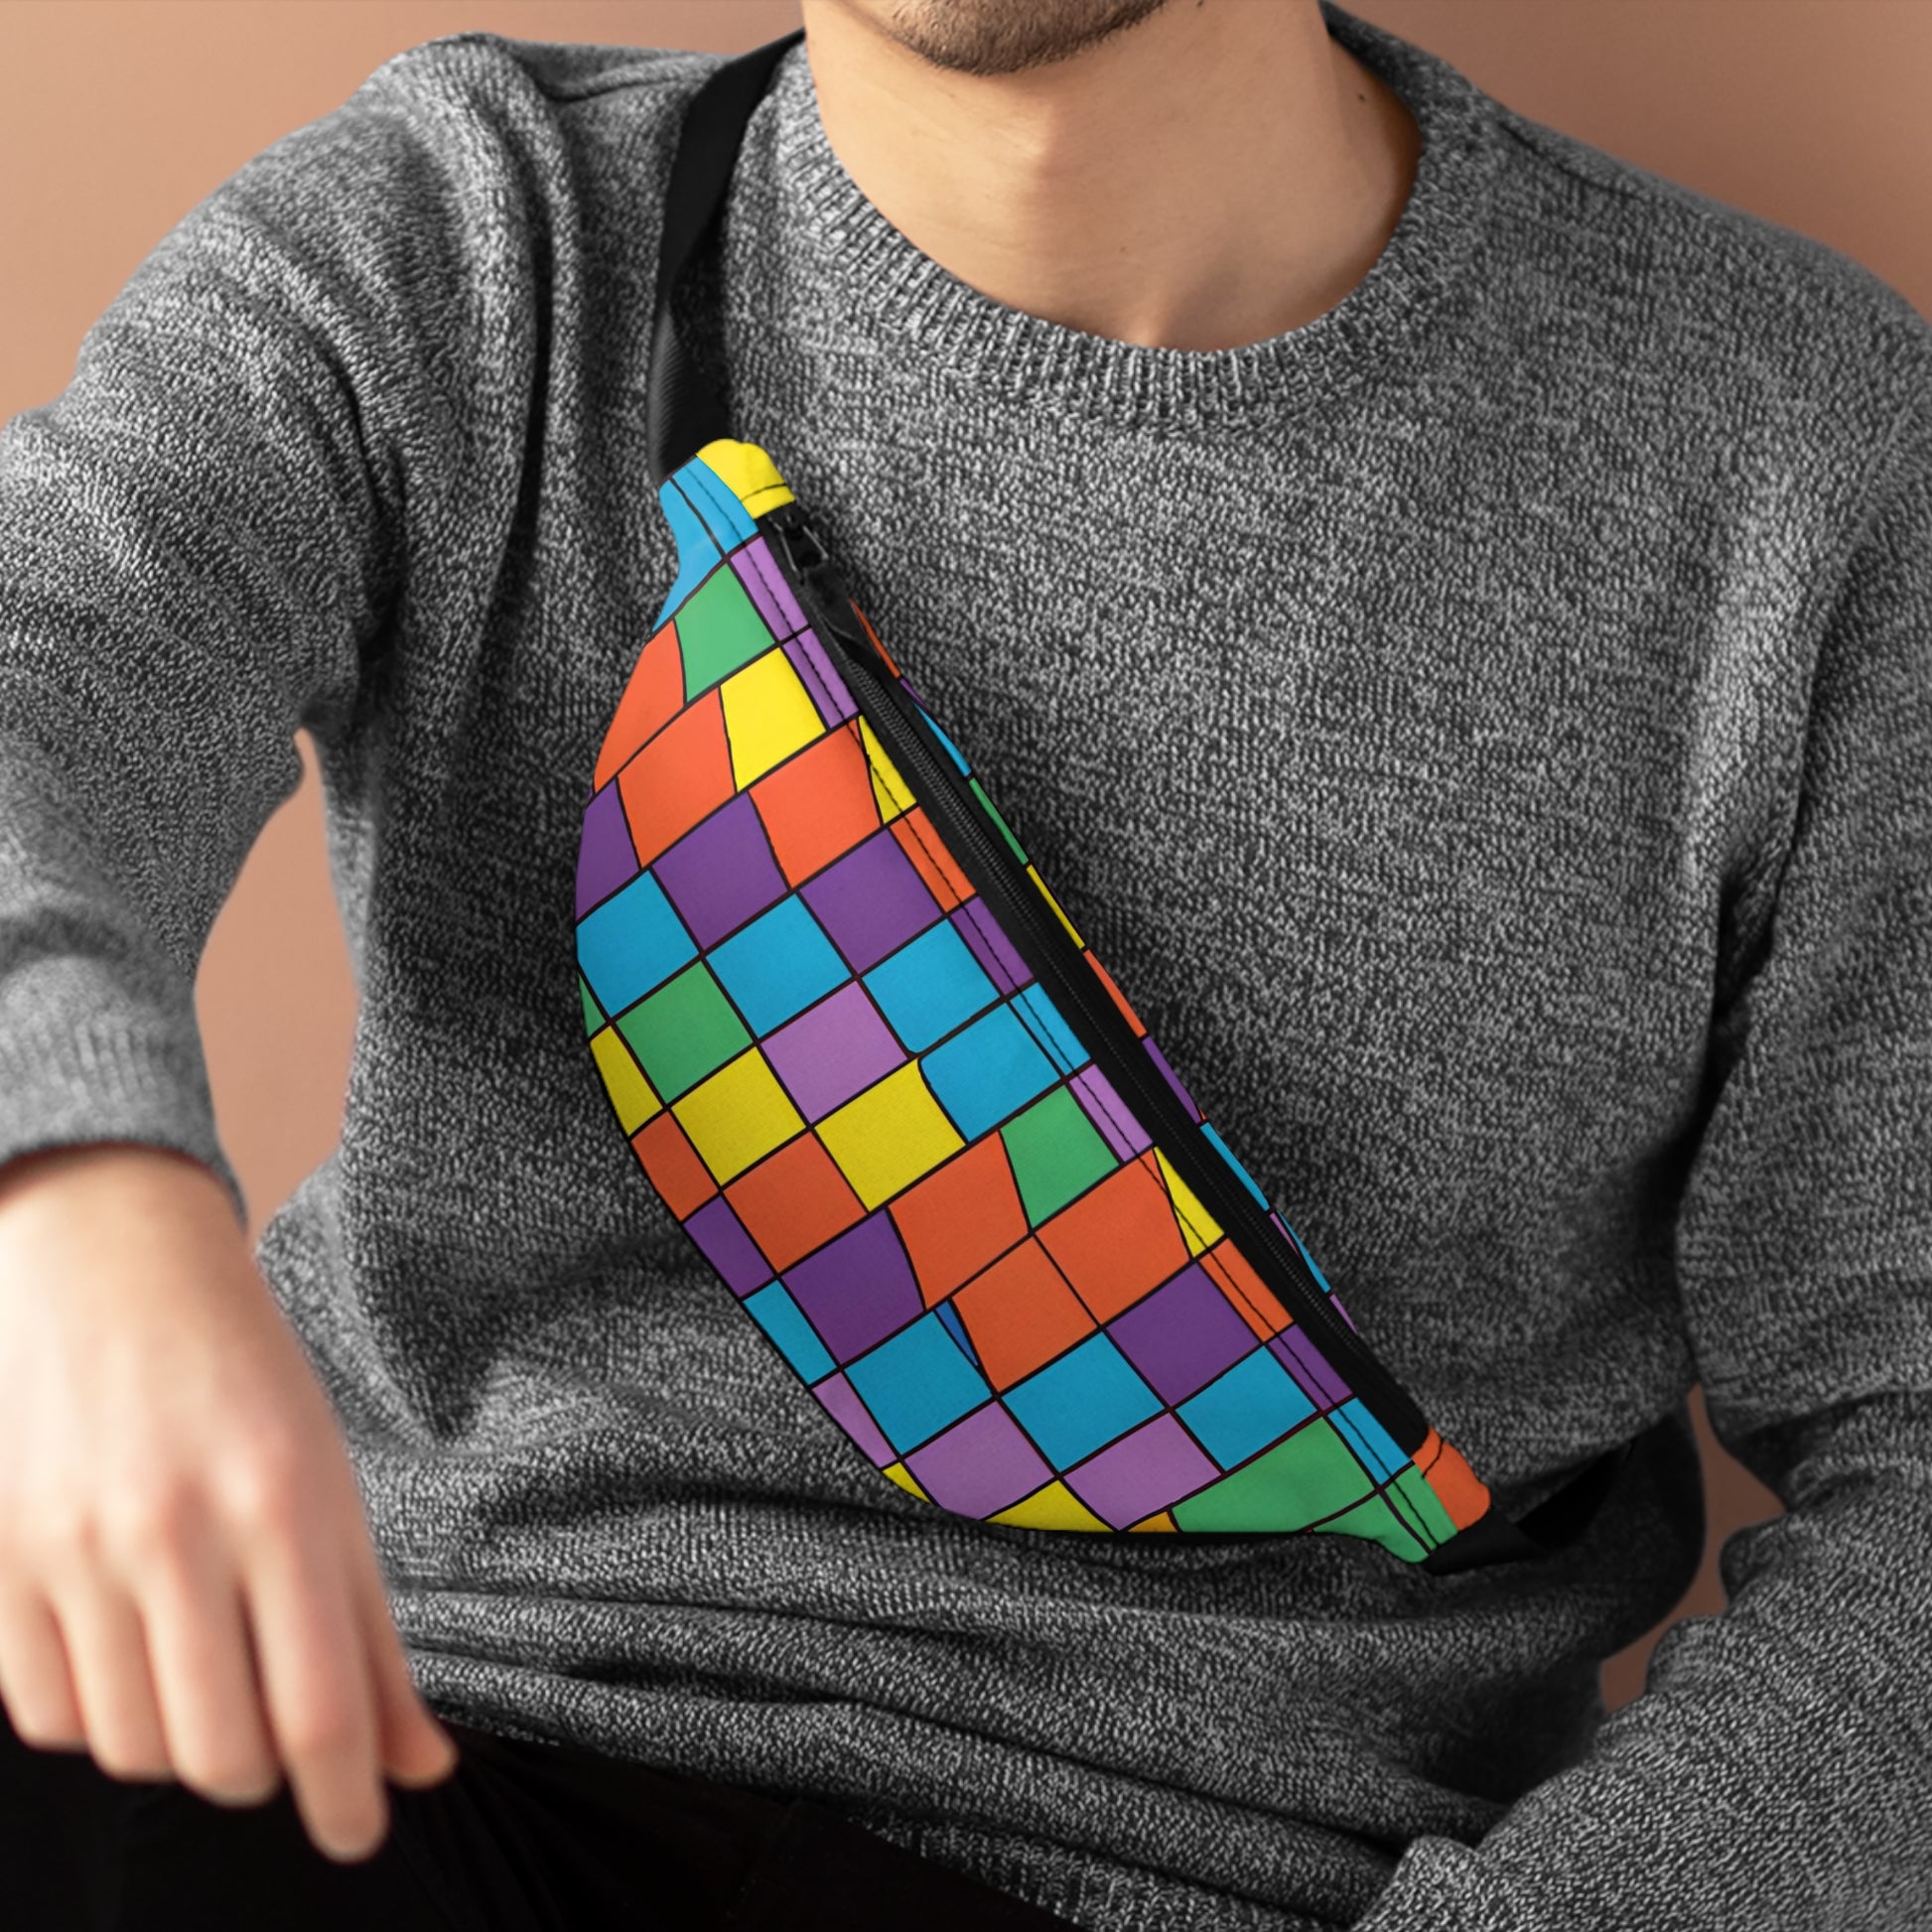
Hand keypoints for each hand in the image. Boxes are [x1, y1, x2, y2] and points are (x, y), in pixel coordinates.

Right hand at [0, 1142, 458, 1861]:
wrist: (113, 1269)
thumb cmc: (246, 1381)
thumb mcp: (335, 1488)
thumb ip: (372, 1636)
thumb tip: (421, 1767)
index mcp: (284, 1503)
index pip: (319, 1707)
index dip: (345, 1800)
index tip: (360, 1831)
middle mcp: (177, 1532)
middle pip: (222, 1754)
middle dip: (265, 1774)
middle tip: (279, 1729)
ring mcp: (75, 1552)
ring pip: (133, 1749)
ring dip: (184, 1746)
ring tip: (208, 1679)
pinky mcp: (0, 1568)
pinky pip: (49, 1717)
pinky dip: (102, 1716)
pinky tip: (133, 1656)